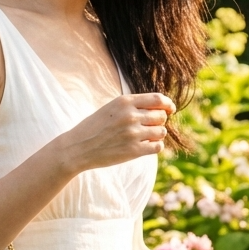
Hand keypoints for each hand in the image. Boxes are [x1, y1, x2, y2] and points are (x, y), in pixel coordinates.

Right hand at [54, 93, 176, 172]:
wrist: (78, 147)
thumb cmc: (95, 127)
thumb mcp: (112, 108)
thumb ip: (134, 105)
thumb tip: (161, 108)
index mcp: (125, 102)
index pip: (158, 99)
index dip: (168, 104)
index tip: (170, 109)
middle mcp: (130, 115)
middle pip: (161, 116)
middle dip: (159, 121)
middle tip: (148, 126)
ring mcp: (133, 133)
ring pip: (161, 131)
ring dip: (157, 134)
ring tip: (145, 136)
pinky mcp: (134, 150)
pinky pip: (158, 146)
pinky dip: (155, 146)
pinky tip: (145, 146)